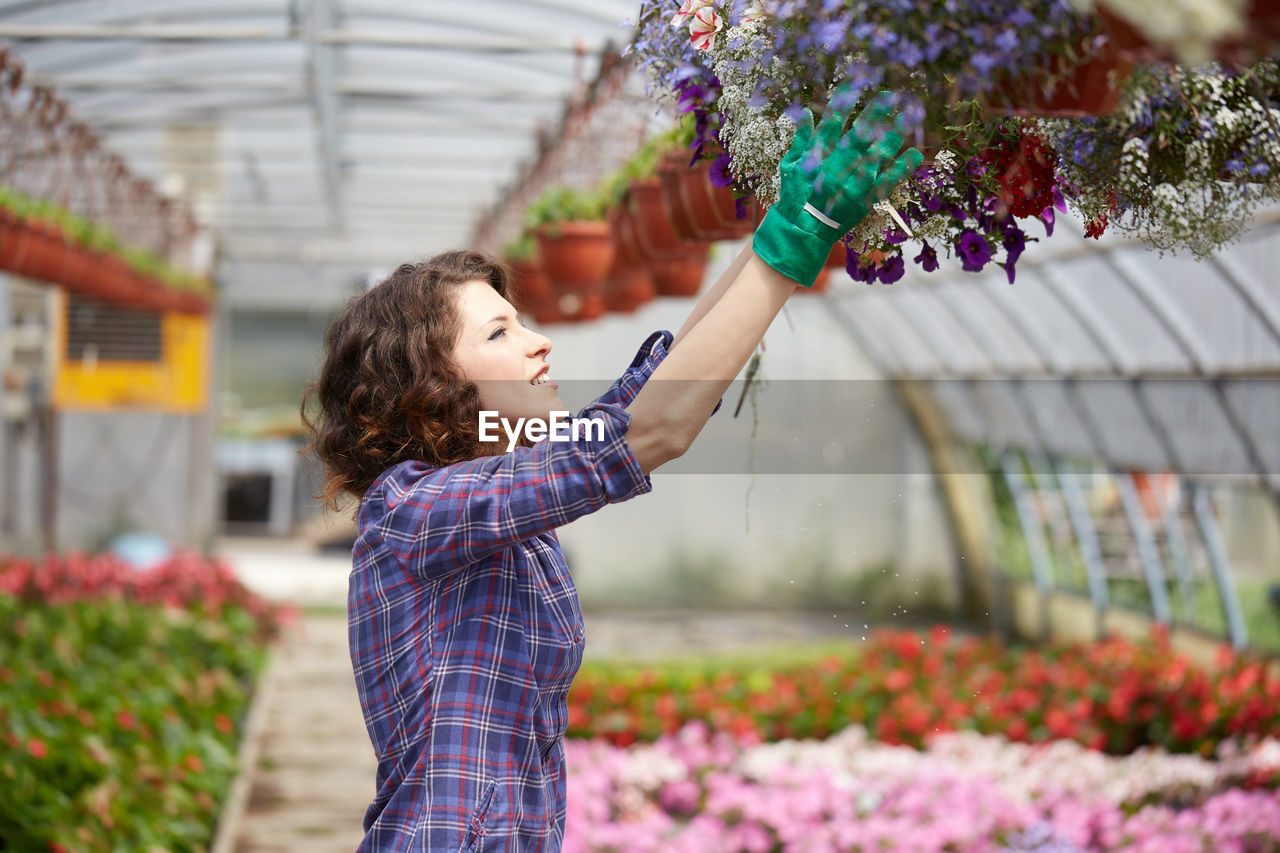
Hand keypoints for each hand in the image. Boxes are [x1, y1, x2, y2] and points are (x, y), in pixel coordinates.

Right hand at [753, 89, 921, 286]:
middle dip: (874, 115)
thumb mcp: (789, 167)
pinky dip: (901, 169)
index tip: (856, 84)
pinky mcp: (863, 201)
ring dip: (892, 137)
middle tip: (891, 96)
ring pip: (875, 158)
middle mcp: (833, 170)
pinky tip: (915, 153)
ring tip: (908, 119)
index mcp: (815, 159)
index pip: (829, 125)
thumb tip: (805, 113)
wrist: (801, 232)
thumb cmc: (794, 196)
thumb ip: (800, 140)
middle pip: (857, 137)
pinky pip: (886, 183)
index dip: (843, 104)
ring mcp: (850, 186)